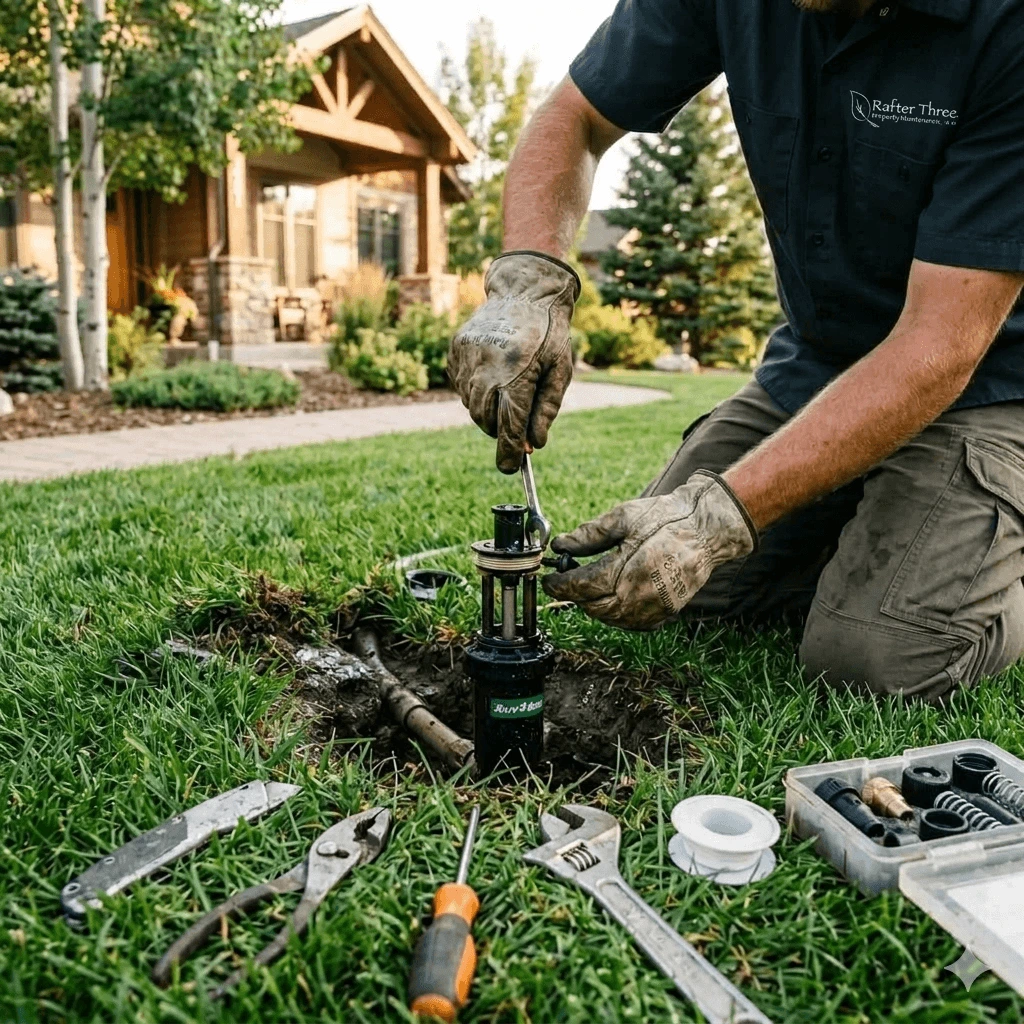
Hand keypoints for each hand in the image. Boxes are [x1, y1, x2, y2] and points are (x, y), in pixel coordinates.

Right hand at [448, 251, 579, 473]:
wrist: (525, 289)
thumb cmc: (550, 333)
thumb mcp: (560, 370)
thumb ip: (547, 409)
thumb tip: (535, 444)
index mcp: (518, 374)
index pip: (509, 427)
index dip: (509, 453)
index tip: (510, 469)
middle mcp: (488, 367)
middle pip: (486, 420)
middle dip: (499, 431)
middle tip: (515, 429)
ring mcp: (468, 357)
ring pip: (472, 404)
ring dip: (487, 410)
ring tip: (506, 391)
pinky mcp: (456, 349)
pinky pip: (462, 384)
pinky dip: (475, 390)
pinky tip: (492, 374)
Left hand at [542, 472, 757, 629]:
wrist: (706, 529)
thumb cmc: (667, 519)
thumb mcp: (624, 517)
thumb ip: (589, 535)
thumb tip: (561, 545)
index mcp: (627, 571)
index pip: (582, 587)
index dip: (560, 585)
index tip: (549, 579)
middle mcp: (640, 597)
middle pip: (593, 607)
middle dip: (574, 596)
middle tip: (566, 580)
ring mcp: (654, 609)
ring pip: (611, 619)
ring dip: (593, 606)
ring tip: (588, 586)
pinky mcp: (665, 614)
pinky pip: (631, 623)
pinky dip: (615, 614)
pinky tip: (611, 596)